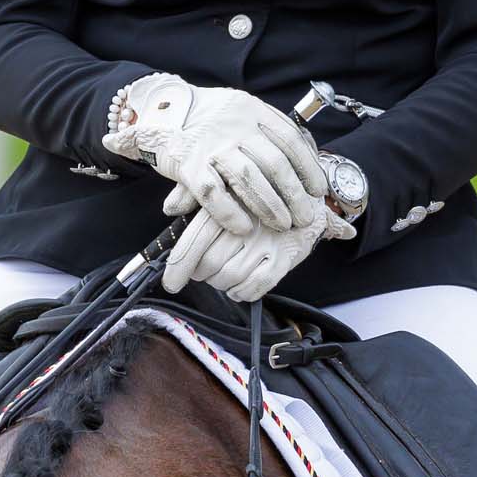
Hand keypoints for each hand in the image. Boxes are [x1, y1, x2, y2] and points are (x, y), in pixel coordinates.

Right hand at [103, 74, 329, 235]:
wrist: (162, 112)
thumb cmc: (210, 120)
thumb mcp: (241, 113)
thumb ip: (270, 133)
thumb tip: (308, 163)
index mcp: (251, 109)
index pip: (290, 139)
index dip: (308, 167)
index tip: (318, 191)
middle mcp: (233, 124)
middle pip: (273, 163)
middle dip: (294, 195)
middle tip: (305, 217)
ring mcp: (210, 144)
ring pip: (247, 179)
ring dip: (269, 206)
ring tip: (283, 225)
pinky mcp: (187, 164)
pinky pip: (213, 193)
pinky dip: (230, 213)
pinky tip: (245, 228)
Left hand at [162, 197, 354, 303]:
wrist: (306, 194)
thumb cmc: (258, 193)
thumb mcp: (225, 184)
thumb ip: (194, 194)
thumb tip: (170, 207)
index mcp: (228, 200)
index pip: (195, 239)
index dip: (179, 266)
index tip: (171, 282)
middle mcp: (248, 220)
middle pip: (210, 263)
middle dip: (199, 274)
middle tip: (201, 272)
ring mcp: (268, 240)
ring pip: (231, 277)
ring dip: (220, 284)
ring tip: (220, 277)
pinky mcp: (286, 256)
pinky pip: (256, 286)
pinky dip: (242, 292)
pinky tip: (239, 286)